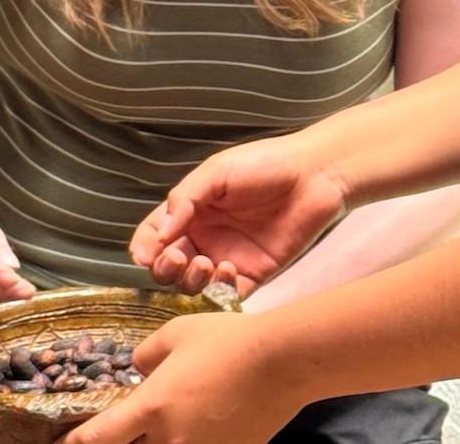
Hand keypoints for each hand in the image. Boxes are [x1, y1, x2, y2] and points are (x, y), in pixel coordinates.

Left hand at [59, 313, 302, 443]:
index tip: (66, 443)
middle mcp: (171, 440)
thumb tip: (138, 370)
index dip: (76, 443)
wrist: (283, 360)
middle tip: (121, 432)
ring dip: (157, 443)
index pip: (97, 439)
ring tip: (162, 427)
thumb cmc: (227, 339)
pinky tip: (201, 427)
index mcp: (151, 408)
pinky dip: (193, 442)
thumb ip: (147, 355)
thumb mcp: (176, 333)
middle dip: (121, 443)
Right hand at [129, 135, 347, 296]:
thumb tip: (159, 234)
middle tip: (178, 256)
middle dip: (164, 268)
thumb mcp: (217, 171)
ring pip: (192, 285)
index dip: (144, 247)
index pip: (154, 235)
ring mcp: (227, 258)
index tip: (145, 254)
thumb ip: (185, 199)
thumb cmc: (265, 164)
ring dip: (190, 280)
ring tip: (206, 263)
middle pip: (167, 266)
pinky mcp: (253, 274)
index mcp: (191, 211)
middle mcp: (205, 237)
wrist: (315, 176)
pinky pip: (226, 295)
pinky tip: (228, 268)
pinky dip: (219, 290)